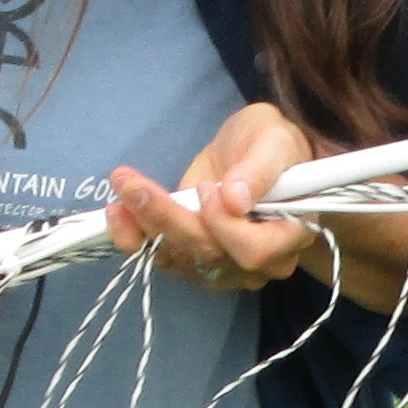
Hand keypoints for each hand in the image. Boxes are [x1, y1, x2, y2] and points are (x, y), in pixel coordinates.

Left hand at [107, 106, 407, 316]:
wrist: (253, 154)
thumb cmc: (274, 144)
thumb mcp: (274, 140)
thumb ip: (260, 169)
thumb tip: (234, 199)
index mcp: (290, 234)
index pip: (253, 250)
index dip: (223, 226)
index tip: (206, 187)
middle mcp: (262, 262)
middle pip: (209, 256)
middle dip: (167, 219)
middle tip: (133, 184)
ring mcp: (227, 268)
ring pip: (182, 259)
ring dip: (145, 226)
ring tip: (122, 189)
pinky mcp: (197, 261)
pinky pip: (165, 259)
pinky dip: (136, 239)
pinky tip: (117, 213)